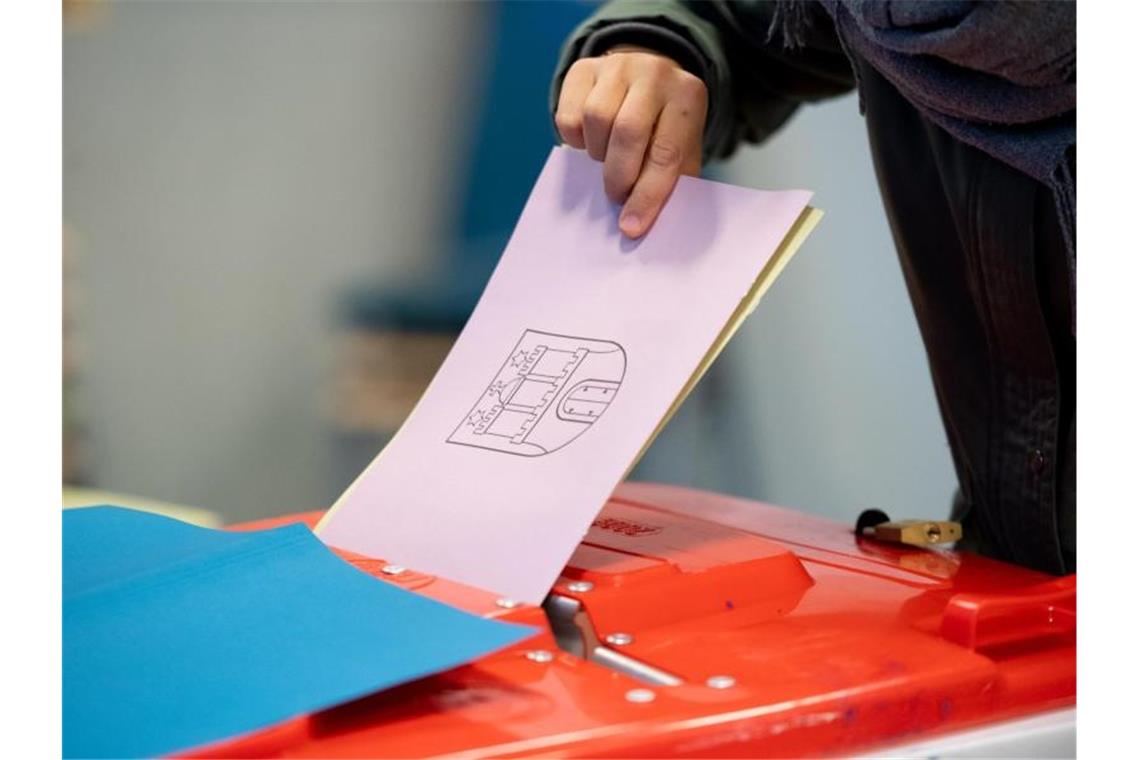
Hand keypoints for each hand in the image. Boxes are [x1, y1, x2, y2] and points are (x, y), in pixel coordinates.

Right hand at [555, 47, 706, 238]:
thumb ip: (671, 182)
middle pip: (627, 132)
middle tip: (617, 195)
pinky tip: (591, 140)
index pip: (666, 152)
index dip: (647, 195)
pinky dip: (575, 140)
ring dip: (598, 154)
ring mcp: (618, 65)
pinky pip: (568, 116)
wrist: (647, 79)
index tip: (631, 226)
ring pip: (595, 119)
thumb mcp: (682, 150)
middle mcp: (655, 72)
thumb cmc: (665, 127)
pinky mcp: (585, 68)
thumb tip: (642, 222)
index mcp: (688, 96)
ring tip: (608, 159)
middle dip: (618, 176)